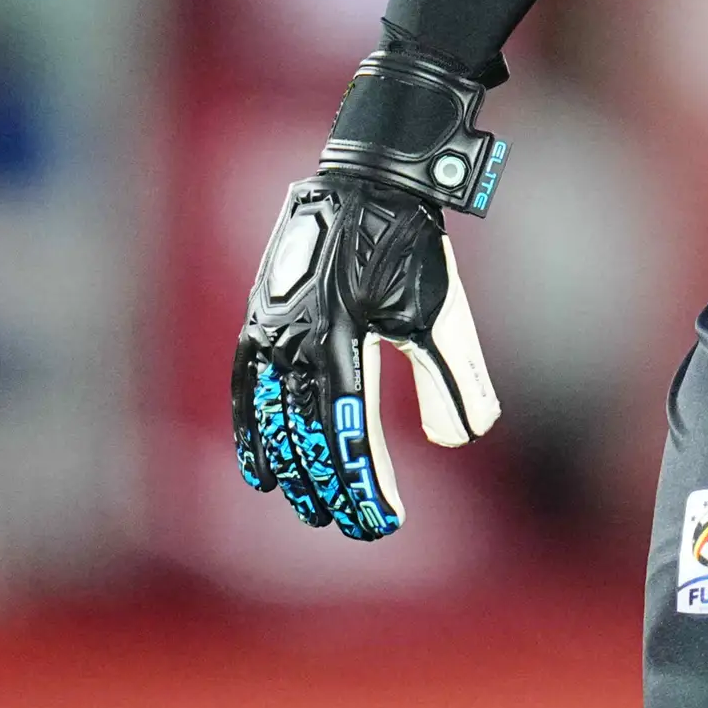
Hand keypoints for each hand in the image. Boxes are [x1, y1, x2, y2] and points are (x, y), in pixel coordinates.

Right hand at [230, 172, 499, 539]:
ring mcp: (271, 333)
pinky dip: (254, 435)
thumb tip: (459, 440)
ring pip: (274, 423)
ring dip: (296, 472)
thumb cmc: (410, 248)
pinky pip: (248, 391)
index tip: (384, 520)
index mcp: (343, 341)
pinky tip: (264, 471)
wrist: (365, 181)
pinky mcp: (260, 322)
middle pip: (308, 438)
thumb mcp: (441, 314)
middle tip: (359, 525)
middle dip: (333, 489)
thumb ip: (451, 379)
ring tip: (316, 510)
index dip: (365, 484)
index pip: (349, 434)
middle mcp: (297, 343)